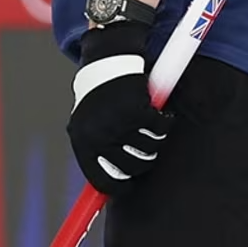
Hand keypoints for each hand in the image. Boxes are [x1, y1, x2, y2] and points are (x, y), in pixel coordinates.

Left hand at [66, 20, 175, 195]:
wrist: (107, 57)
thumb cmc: (100, 94)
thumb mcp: (90, 122)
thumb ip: (99, 148)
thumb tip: (105, 189)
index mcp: (82, 141)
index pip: (102, 182)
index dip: (121, 186)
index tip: (132, 183)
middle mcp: (97, 136)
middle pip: (133, 168)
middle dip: (145, 158)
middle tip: (146, 142)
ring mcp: (116, 124)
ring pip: (150, 148)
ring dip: (157, 138)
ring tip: (149, 120)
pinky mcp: (136, 110)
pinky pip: (161, 129)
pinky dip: (166, 120)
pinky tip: (159, 109)